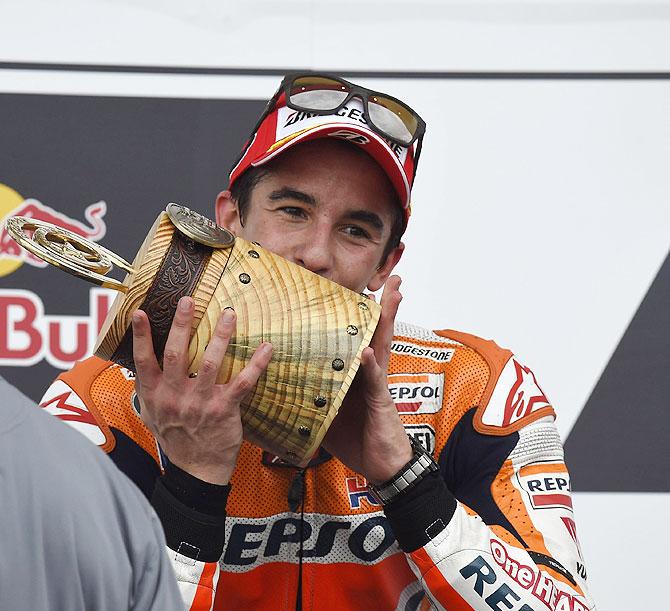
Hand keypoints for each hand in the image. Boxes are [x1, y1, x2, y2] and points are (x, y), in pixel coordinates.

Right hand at [132, 296, 272, 484]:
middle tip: (189, 300)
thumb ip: (147, 389)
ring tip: (228, 315)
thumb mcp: (151, 414)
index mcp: (155, 394)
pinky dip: (256, 364)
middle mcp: (175, 396)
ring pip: (210, 363)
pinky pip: (243, 382)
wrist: (196, 469)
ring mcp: (200, 402)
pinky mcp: (224, 409)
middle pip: (177, 355)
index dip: (141, 336)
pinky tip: (267, 347)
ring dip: (220, 337)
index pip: (144, 361)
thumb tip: (141, 363)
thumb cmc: (175, 437)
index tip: (141, 312)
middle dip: (182, 326)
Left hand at [322, 275, 411, 483]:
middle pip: (375, 334)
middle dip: (383, 308)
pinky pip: (375, 382)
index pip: (356, 339)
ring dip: (387, 321)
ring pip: (382, 347)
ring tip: (393, 296)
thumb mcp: (327, 416)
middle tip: (392, 282)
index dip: (357, 317)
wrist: (381, 466)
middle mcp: (369, 374)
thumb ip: (311, 399)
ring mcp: (377, 385)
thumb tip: (282, 392)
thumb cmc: (357, 439)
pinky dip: (370, 366)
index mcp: (356, 375)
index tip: (355, 292)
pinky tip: (367, 352)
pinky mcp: (380, 402)